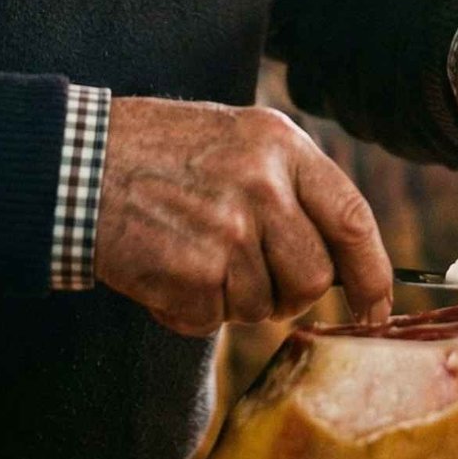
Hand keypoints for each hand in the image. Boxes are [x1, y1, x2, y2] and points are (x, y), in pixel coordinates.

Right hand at [94, 97, 392, 335]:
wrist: (80, 162)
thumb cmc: (164, 153)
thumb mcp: (241, 139)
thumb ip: (293, 186)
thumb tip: (344, 260)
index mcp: (283, 146)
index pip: (354, 220)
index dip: (374, 273)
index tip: (378, 308)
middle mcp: (264, 185)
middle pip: (314, 276)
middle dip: (289, 291)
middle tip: (247, 272)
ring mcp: (230, 230)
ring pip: (265, 306)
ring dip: (233, 298)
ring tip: (195, 254)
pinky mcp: (194, 272)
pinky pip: (215, 319)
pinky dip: (190, 309)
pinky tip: (167, 268)